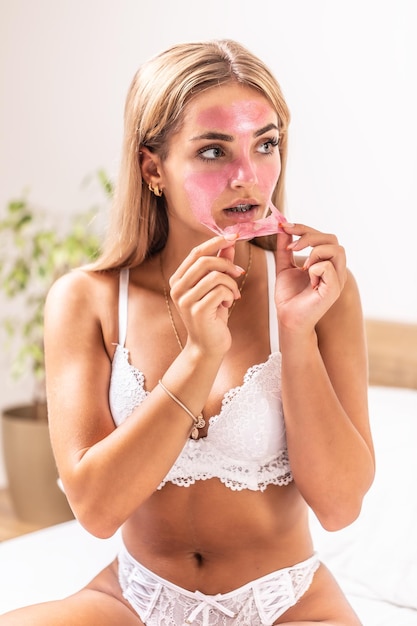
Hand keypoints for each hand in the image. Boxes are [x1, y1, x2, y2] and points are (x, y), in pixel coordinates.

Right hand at [168, 235, 243, 354]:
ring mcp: (185, 300)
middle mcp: (178, 288)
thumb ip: (220, 264)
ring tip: (233, 295)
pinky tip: (229, 303)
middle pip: (205, 261)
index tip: (234, 237)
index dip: (216, 242)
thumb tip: (230, 242)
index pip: (196, 252)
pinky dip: (230, 294)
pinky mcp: (197, 311)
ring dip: (231, 284)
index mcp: (178, 279)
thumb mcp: (216, 287)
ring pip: (215, 276)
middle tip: (239, 273)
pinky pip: (220, 291)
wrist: (207, 346)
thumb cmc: (212, 316)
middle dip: (227, 264)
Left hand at [275, 223, 346, 330]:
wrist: (287, 318)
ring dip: (315, 252)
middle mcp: (335, 269)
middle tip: (291, 247)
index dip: (303, 228)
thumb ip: (284, 248)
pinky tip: (307, 278)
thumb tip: (282, 228)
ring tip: (301, 266)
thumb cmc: (289, 295)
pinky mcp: (333, 290)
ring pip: (337, 250)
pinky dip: (315, 268)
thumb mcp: (284, 266)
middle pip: (332, 239)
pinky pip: (329, 268)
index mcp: (326, 262)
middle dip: (309, 236)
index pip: (322, 236)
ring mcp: (337, 280)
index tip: (284, 227)